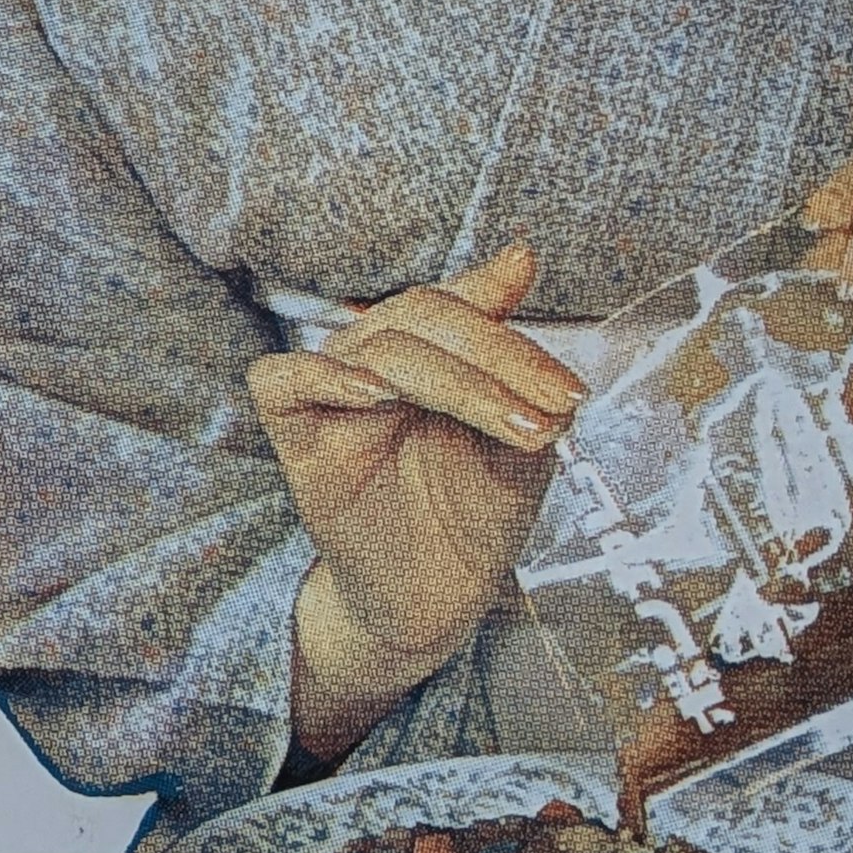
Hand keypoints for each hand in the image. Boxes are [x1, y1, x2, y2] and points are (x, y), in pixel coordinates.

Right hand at [248, 242, 582, 759]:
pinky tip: (375, 393)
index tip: (572, 391)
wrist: (439, 598)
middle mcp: (375, 358)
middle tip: (557, 409)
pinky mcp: (296, 438)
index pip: (458, 305)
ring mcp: (333, 395)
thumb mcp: (521, 433)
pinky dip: (322, 374)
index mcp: (428, 349)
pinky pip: (280, 380)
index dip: (514, 333)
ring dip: (454, 379)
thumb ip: (516, 358)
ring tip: (513, 426)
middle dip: (498, 356)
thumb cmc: (477, 512)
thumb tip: (519, 254)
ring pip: (376, 344)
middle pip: (421, 314)